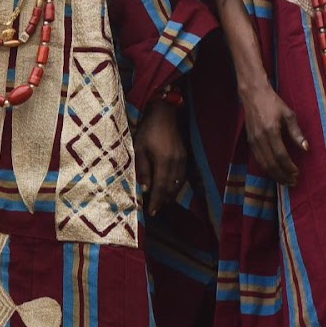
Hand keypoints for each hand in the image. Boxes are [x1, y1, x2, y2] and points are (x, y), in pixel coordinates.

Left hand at [133, 102, 185, 216]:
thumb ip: (143, 169)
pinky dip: (176, 186)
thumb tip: (145, 189)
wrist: (165, 113)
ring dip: (170, 195)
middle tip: (155, 211)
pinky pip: (182, 176)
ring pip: (178, 183)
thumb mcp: (140, 148)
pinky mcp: (185, 156)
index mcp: (164, 161)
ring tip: (162, 203)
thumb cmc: (148, 130)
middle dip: (163, 201)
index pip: (160, 187)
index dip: (156, 201)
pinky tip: (170, 189)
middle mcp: (176, 163)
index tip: (151, 212)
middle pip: (170, 188)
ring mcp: (183, 160)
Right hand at [241, 79, 306, 185]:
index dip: (289, 167)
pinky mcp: (250, 141)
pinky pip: (258, 160)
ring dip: (274, 175)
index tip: (297, 174)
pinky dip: (267, 169)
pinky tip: (275, 172)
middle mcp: (260, 138)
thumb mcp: (289, 114)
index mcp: (271, 131)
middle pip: (271, 164)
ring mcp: (253, 141)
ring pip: (263, 164)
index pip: (281, 156)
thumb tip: (306, 148)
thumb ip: (296, 132)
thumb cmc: (273, 103)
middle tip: (293, 182)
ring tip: (285, 181)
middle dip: (282, 176)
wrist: (253, 94)